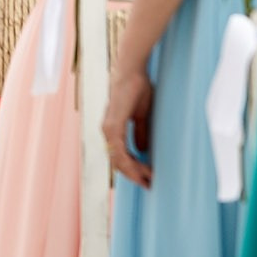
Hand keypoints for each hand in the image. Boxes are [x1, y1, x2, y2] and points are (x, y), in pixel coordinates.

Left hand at [102, 64, 153, 187]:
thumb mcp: (141, 116)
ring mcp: (108, 129)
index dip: (132, 169)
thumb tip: (143, 150)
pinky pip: (119, 150)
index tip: (146, 178)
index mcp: (112, 129)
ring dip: (133, 172)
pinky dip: (130, 162)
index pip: (120, 156)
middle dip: (134, 175)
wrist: (132, 72)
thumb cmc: (137, 89)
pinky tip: (141, 169)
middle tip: (149, 184)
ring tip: (148, 179)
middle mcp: (107, 131)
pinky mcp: (113, 125)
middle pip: (117, 162)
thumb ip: (140, 133)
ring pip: (118, 160)